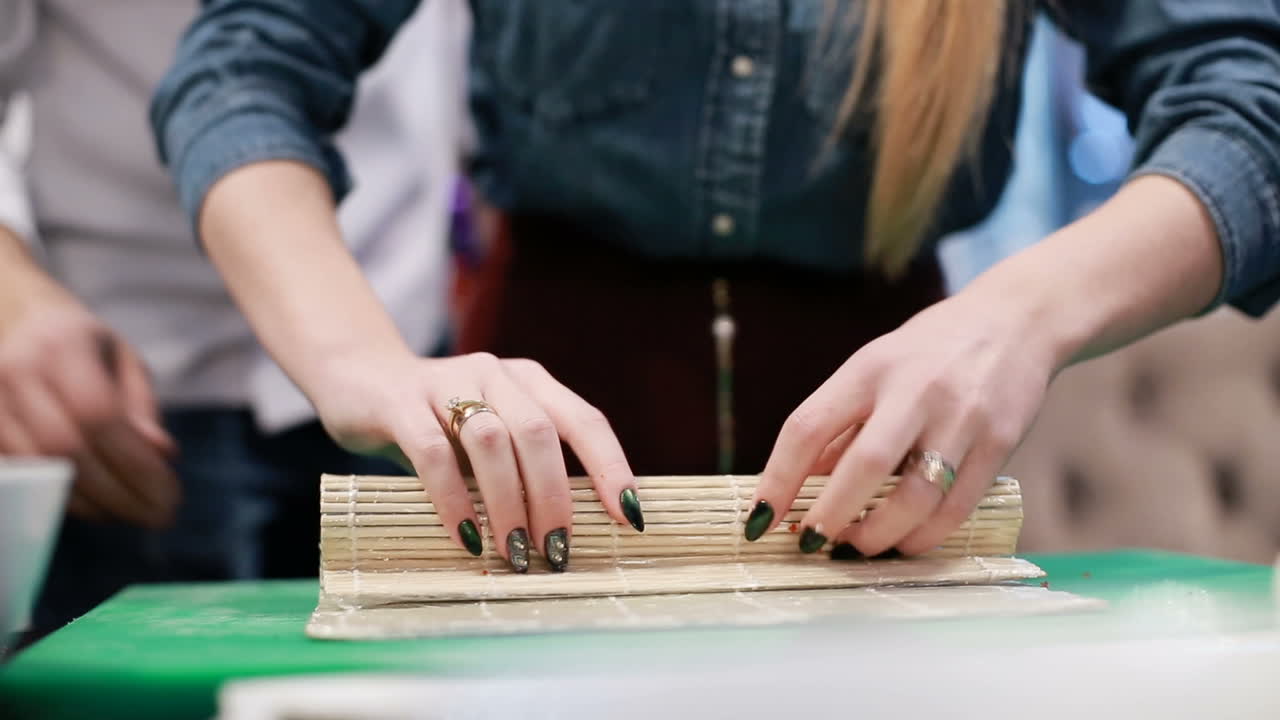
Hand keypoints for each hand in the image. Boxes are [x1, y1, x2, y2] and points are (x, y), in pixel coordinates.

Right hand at [0, 275, 177, 527]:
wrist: (19, 325)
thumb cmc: (85, 348)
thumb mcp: (125, 363)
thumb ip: (142, 410)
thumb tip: (163, 456)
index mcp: (61, 345)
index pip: (98, 414)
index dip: (135, 462)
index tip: (171, 494)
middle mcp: (15, 369)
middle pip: (65, 449)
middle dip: (118, 492)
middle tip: (159, 516)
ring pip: (38, 470)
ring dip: (92, 504)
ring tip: (132, 513)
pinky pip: (21, 477)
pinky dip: (62, 499)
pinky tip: (97, 505)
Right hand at [311, 351, 641, 571]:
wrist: (359, 381)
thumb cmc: (441, 425)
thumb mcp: (491, 436)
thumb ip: (525, 465)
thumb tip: (569, 534)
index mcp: (530, 381)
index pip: (585, 420)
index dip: (612, 467)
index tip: (628, 516)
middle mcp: (495, 373)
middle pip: (539, 433)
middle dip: (554, 498)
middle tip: (557, 552)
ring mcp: (447, 383)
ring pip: (491, 440)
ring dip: (509, 502)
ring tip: (516, 552)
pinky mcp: (401, 403)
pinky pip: (433, 452)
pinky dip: (454, 498)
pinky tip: (466, 537)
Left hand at [751, 292, 1054, 556]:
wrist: (1017, 321)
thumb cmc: (929, 353)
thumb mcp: (872, 370)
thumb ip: (837, 427)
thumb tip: (794, 490)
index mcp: (869, 369)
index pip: (808, 426)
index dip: (777, 479)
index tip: (760, 519)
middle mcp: (915, 391)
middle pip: (864, 466)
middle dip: (831, 516)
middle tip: (811, 543)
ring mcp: (962, 418)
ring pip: (916, 497)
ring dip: (878, 535)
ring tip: (855, 548)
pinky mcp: (999, 443)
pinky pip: (957, 508)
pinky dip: (923, 537)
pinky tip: (902, 543)